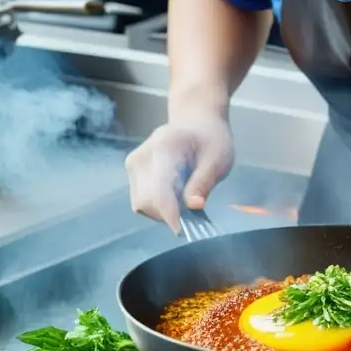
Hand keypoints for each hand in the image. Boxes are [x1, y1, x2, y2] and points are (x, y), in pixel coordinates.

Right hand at [125, 116, 233, 233]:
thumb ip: (204, 182)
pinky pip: (141, 200)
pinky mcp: (132, 170)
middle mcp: (142, 156)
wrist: (196, 120)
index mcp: (165, 148)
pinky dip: (158, 205)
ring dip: (163, 211)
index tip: (184, 231)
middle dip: (169, 214)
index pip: (159, 191)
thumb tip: (194, 206)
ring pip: (141, 204)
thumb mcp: (219, 158)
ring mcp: (133, 163)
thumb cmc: (211, 139)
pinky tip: (175, 193)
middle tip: (192, 207)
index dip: (170, 216)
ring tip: (185, 195)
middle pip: (146, 202)